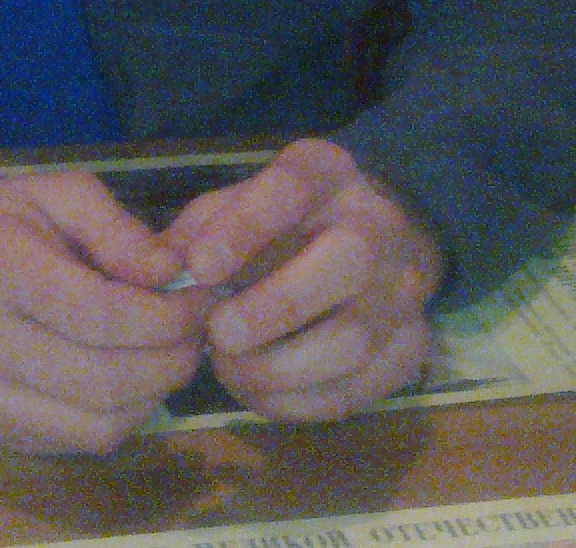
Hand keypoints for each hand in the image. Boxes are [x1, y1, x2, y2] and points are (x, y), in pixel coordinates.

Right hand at [0, 167, 209, 453]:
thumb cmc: (5, 219)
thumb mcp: (61, 193)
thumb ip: (119, 230)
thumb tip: (173, 272)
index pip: (99, 313)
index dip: (166, 315)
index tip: (202, 298)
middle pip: (104, 376)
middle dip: (172, 357)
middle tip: (200, 330)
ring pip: (99, 421)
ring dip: (157, 393)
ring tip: (176, 353)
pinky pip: (82, 440)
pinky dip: (127, 416)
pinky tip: (138, 378)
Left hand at [163, 137, 442, 421]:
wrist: (374, 241)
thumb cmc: (285, 223)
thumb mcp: (239, 203)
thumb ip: (199, 231)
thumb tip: (164, 274)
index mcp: (328, 173)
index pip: (293, 187)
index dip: (244, 229)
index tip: (200, 269)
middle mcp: (379, 224)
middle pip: (348, 262)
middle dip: (275, 308)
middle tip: (218, 334)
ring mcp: (404, 289)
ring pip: (354, 340)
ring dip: (279, 369)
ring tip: (230, 369)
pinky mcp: (411, 347)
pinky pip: (358, 389)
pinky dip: (299, 402)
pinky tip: (261, 391)